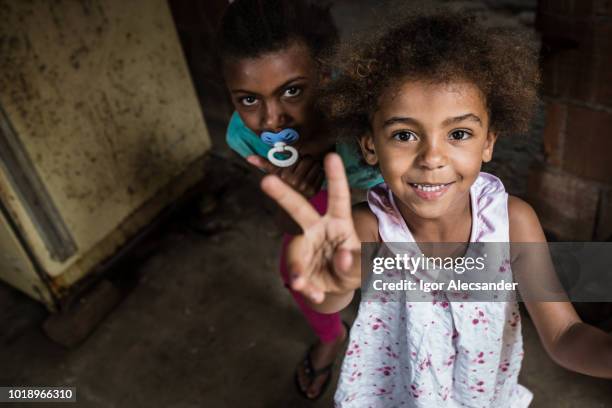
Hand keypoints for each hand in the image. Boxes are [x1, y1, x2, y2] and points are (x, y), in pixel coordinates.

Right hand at [247, 155, 323, 198]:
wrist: (293, 213)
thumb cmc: (283, 189)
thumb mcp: (275, 176)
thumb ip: (264, 164)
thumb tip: (249, 157)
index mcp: (284, 176)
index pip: (298, 156)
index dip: (298, 156)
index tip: (296, 158)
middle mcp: (294, 182)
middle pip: (308, 159)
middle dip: (307, 160)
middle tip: (304, 164)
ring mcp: (306, 187)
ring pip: (315, 165)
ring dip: (314, 166)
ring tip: (307, 172)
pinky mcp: (315, 191)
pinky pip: (320, 174)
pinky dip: (318, 174)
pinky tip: (313, 178)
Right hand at [261, 153, 361, 303]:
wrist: (336, 287)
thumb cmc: (353, 268)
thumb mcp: (364, 267)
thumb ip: (358, 262)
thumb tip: (342, 257)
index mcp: (339, 222)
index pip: (338, 197)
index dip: (335, 177)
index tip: (331, 156)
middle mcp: (318, 229)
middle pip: (299, 209)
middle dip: (282, 194)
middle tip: (265, 180)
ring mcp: (304, 246)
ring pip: (294, 250)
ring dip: (297, 268)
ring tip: (302, 284)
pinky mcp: (297, 266)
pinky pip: (297, 276)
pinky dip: (306, 287)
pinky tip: (315, 294)